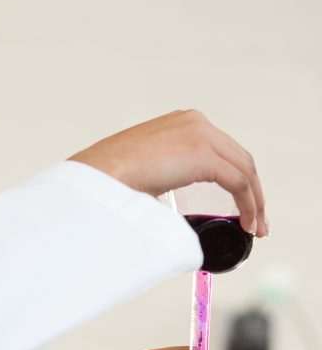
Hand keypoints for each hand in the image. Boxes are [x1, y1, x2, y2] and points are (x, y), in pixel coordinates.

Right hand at [68, 110, 268, 236]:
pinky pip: (238, 181)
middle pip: (239, 158)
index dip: (236, 179)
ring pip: (244, 169)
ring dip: (254, 201)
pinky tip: (247, 223)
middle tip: (255, 220)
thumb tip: (165, 210)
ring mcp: (199, 134)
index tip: (238, 204)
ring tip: (255, 227)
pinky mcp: (202, 154)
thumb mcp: (142, 174)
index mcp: (179, 124)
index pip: (220, 151)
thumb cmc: (106, 182)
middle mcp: (194, 122)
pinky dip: (248, 204)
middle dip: (252, 191)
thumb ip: (161, 180)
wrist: (94, 177)